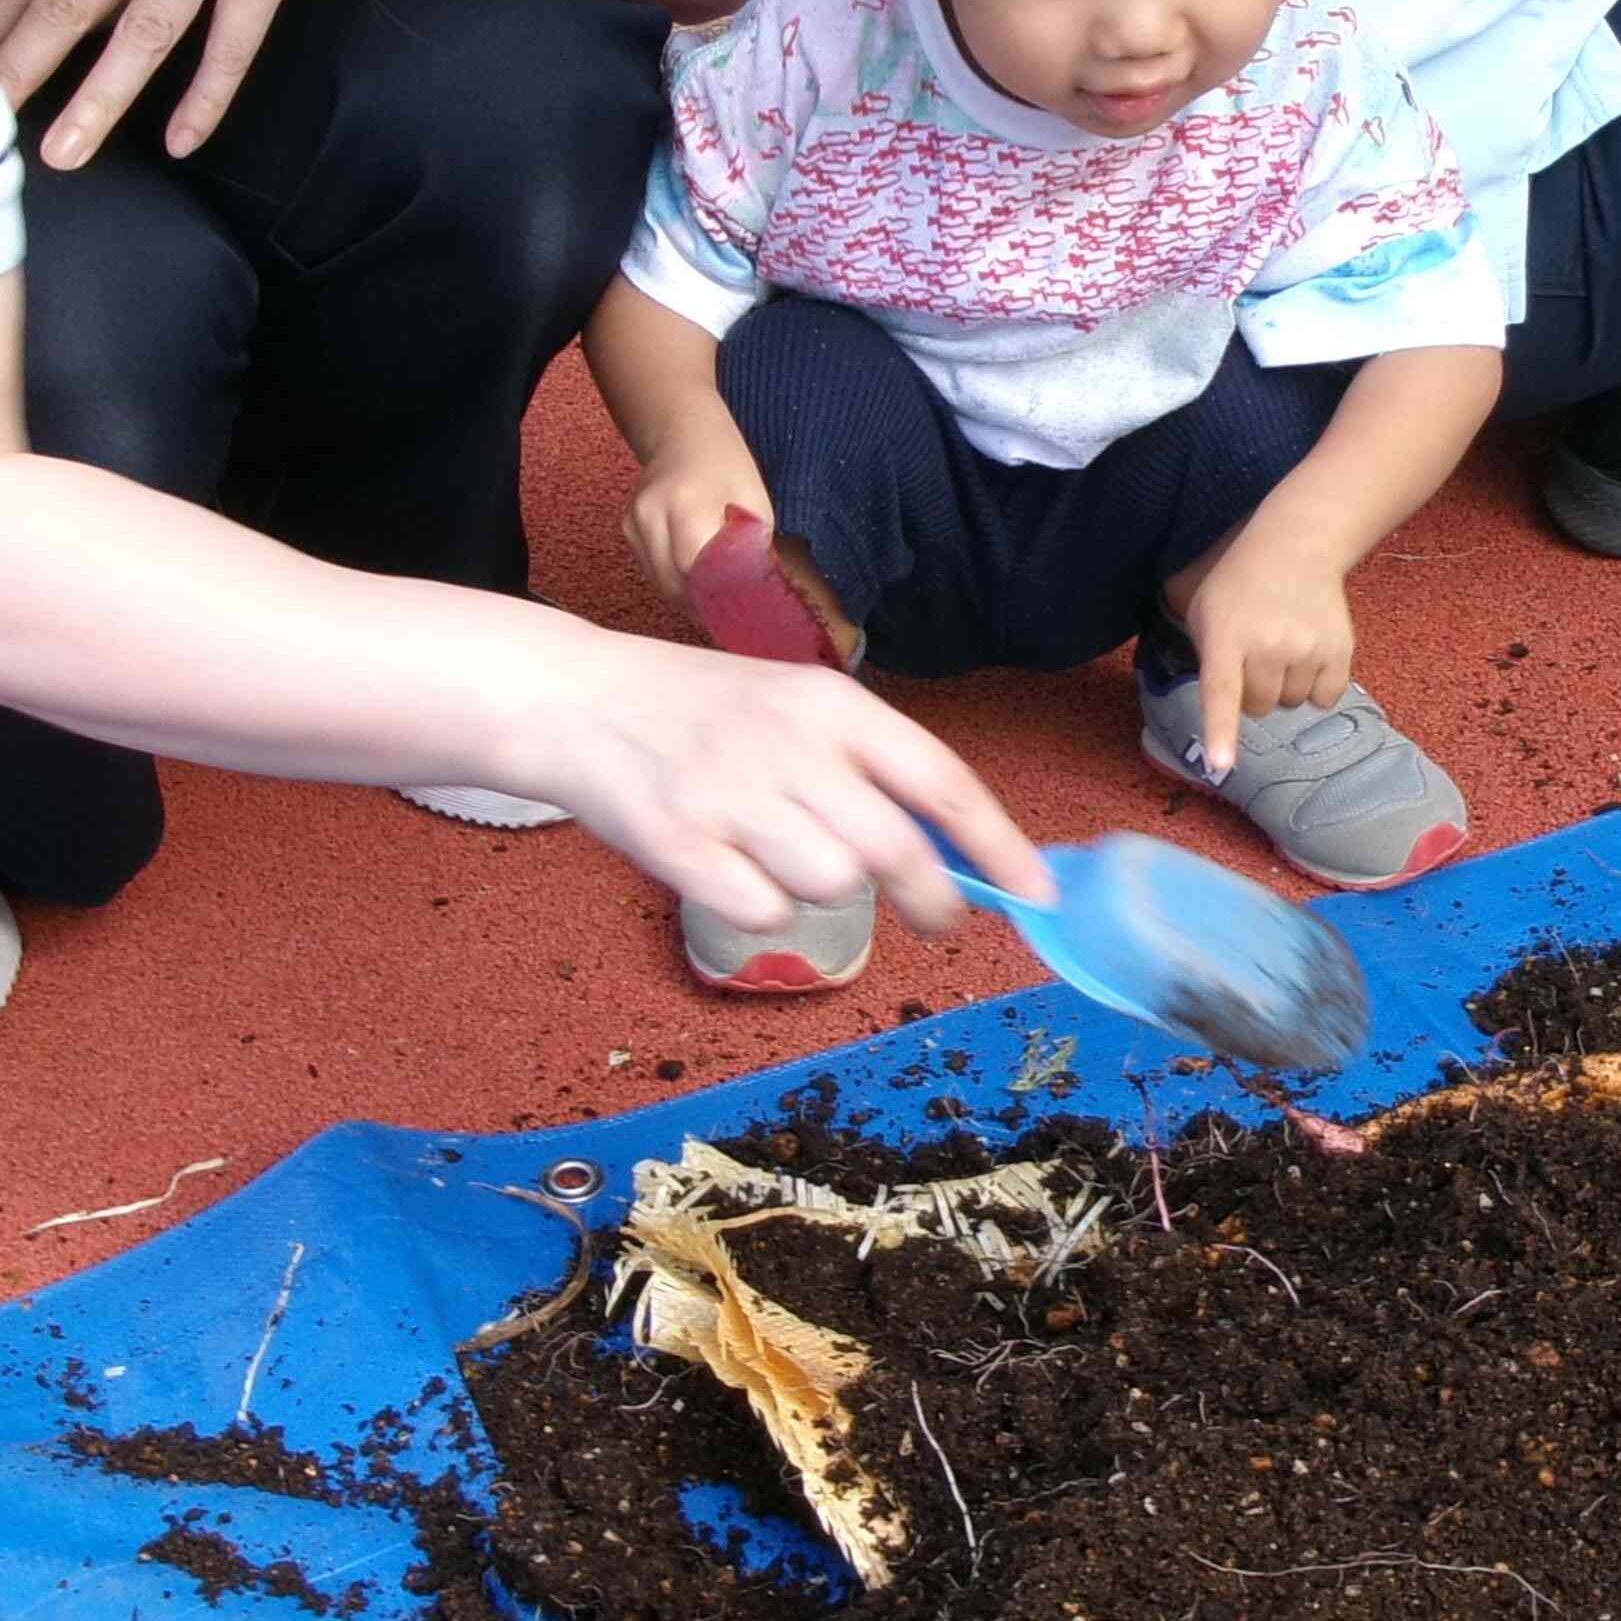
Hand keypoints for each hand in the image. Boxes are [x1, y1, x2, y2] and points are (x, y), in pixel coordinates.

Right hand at [529, 636, 1049, 938]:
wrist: (580, 701)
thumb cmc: (707, 712)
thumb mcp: (798, 708)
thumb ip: (873, 769)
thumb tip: (959, 848)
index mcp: (832, 706)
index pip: (942, 780)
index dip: (1000, 844)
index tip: (1040, 894)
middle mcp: (789, 747)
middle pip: (899, 851)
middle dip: (935, 900)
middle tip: (942, 918)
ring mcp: (732, 797)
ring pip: (834, 887)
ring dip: (830, 893)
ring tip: (787, 856)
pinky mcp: (679, 846)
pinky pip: (763, 913)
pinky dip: (763, 909)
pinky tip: (733, 869)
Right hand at [625, 430, 778, 606]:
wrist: (686, 434)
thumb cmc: (727, 468)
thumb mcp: (753, 505)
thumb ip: (748, 551)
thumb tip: (748, 598)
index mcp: (685, 503)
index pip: (694, 567)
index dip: (716, 593)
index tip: (739, 608)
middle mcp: (651, 513)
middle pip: (672, 583)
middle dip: (702, 603)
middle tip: (729, 613)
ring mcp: (634, 521)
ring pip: (660, 582)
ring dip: (687, 597)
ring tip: (716, 598)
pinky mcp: (627, 528)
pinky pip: (652, 569)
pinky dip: (674, 580)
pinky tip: (694, 577)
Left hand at [1181, 531, 1354, 778]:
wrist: (1296, 546)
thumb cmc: (1239, 585)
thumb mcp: (1205, 613)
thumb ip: (1209, 660)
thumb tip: (1226, 710)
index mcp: (1227, 637)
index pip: (1222, 693)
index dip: (1221, 733)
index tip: (1221, 766)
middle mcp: (1269, 646)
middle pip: (1260, 708)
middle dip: (1255, 690)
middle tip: (1255, 654)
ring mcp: (1308, 649)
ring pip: (1292, 705)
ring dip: (1285, 686)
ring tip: (1283, 647)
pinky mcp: (1340, 651)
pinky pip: (1325, 699)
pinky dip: (1316, 686)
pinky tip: (1309, 655)